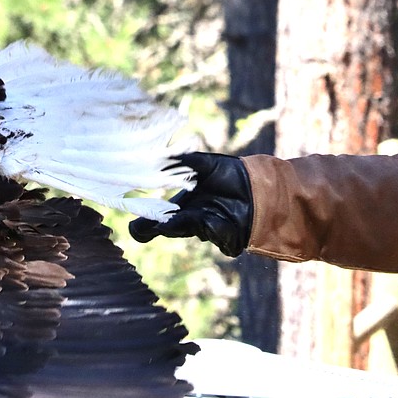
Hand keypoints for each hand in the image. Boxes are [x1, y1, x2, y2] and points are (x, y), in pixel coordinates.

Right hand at [128, 152, 252, 257]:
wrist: (262, 187)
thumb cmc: (232, 175)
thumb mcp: (206, 164)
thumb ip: (185, 161)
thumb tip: (162, 157)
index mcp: (183, 206)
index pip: (157, 218)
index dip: (145, 224)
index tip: (135, 227)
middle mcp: (192, 220)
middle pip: (171, 227)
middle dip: (161, 225)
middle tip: (151, 225)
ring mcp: (209, 231)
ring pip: (191, 228)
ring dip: (186, 222)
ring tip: (180, 217)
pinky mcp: (228, 240)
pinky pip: (216, 233)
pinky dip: (214, 225)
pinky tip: (218, 217)